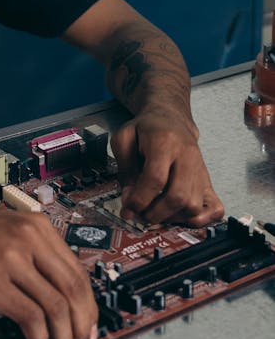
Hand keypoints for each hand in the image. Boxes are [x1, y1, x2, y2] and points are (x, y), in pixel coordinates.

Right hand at [0, 202, 97, 338]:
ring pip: (57, 307)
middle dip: (80, 324)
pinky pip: (30, 317)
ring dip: (61, 336)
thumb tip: (58, 292)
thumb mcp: (1, 231)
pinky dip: (37, 338)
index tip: (87, 326)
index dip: (88, 305)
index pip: (78, 271)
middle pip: (74, 290)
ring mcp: (9, 260)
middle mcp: (27, 238)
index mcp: (35, 225)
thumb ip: (31, 253)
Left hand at [110, 108, 223, 226]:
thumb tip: (129, 199)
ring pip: (193, 206)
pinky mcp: (208, 180)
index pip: (156, 178)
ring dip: (172, 217)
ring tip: (156, 211)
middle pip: (178, 196)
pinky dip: (199, 220)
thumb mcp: (124, 139)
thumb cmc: (146, 129)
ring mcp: (201, 169)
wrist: (170, 119)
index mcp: (165, 141)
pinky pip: (214, 208)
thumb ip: (125, 169)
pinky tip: (180, 216)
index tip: (128, 208)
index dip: (140, 199)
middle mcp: (187, 156)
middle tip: (140, 213)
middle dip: (155, 213)